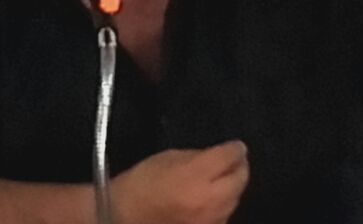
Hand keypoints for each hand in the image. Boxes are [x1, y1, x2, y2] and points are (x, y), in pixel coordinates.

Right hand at [112, 140, 248, 223]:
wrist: (122, 217)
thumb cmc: (141, 184)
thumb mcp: (167, 158)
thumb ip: (196, 156)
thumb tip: (218, 155)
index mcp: (195, 176)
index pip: (229, 156)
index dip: (235, 149)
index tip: (236, 146)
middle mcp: (209, 200)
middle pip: (240, 179)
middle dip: (240, 167)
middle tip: (235, 161)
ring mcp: (210, 221)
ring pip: (235, 199)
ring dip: (232, 187)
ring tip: (223, 178)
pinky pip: (224, 215)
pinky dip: (222, 205)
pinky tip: (212, 198)